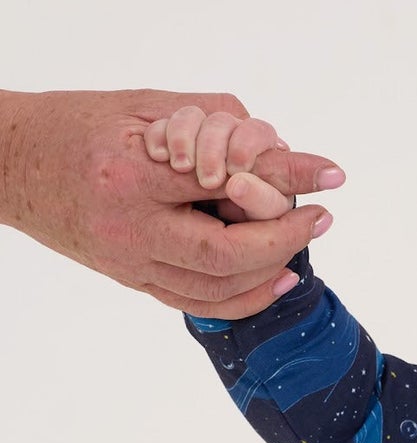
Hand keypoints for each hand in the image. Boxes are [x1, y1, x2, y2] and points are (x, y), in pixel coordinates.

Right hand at [0, 89, 343, 316]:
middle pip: (226, 254)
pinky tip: (274, 279)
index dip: (282, 183)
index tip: (326, 176)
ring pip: (217, 289)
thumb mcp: (145, 107)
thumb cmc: (78, 123)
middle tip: (317, 218)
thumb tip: (278, 150)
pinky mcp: (131, 280)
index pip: (223, 183)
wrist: (11, 162)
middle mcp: (129, 226)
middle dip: (282, 239)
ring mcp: (129, 262)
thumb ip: (213, 124)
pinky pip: (198, 302)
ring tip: (300, 246)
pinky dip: (243, 296)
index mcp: (131, 172)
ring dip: (269, 273)